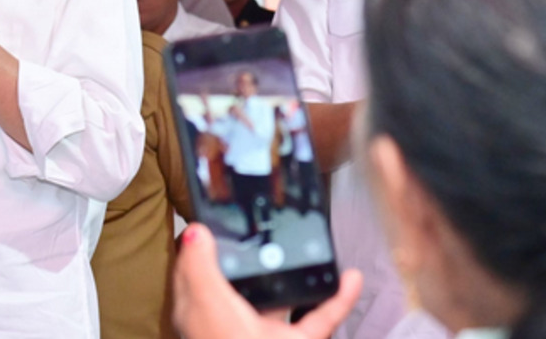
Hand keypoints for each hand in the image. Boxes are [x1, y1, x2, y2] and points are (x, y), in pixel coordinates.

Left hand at [173, 224, 361, 338]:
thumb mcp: (206, 303)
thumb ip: (199, 266)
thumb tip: (194, 231)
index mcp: (202, 313)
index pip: (197, 274)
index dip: (205, 246)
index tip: (220, 218)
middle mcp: (232, 324)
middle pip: (243, 285)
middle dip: (256, 259)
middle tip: (269, 228)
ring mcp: (266, 336)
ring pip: (284, 300)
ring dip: (301, 276)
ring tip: (311, 248)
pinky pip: (317, 320)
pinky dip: (336, 300)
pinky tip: (351, 279)